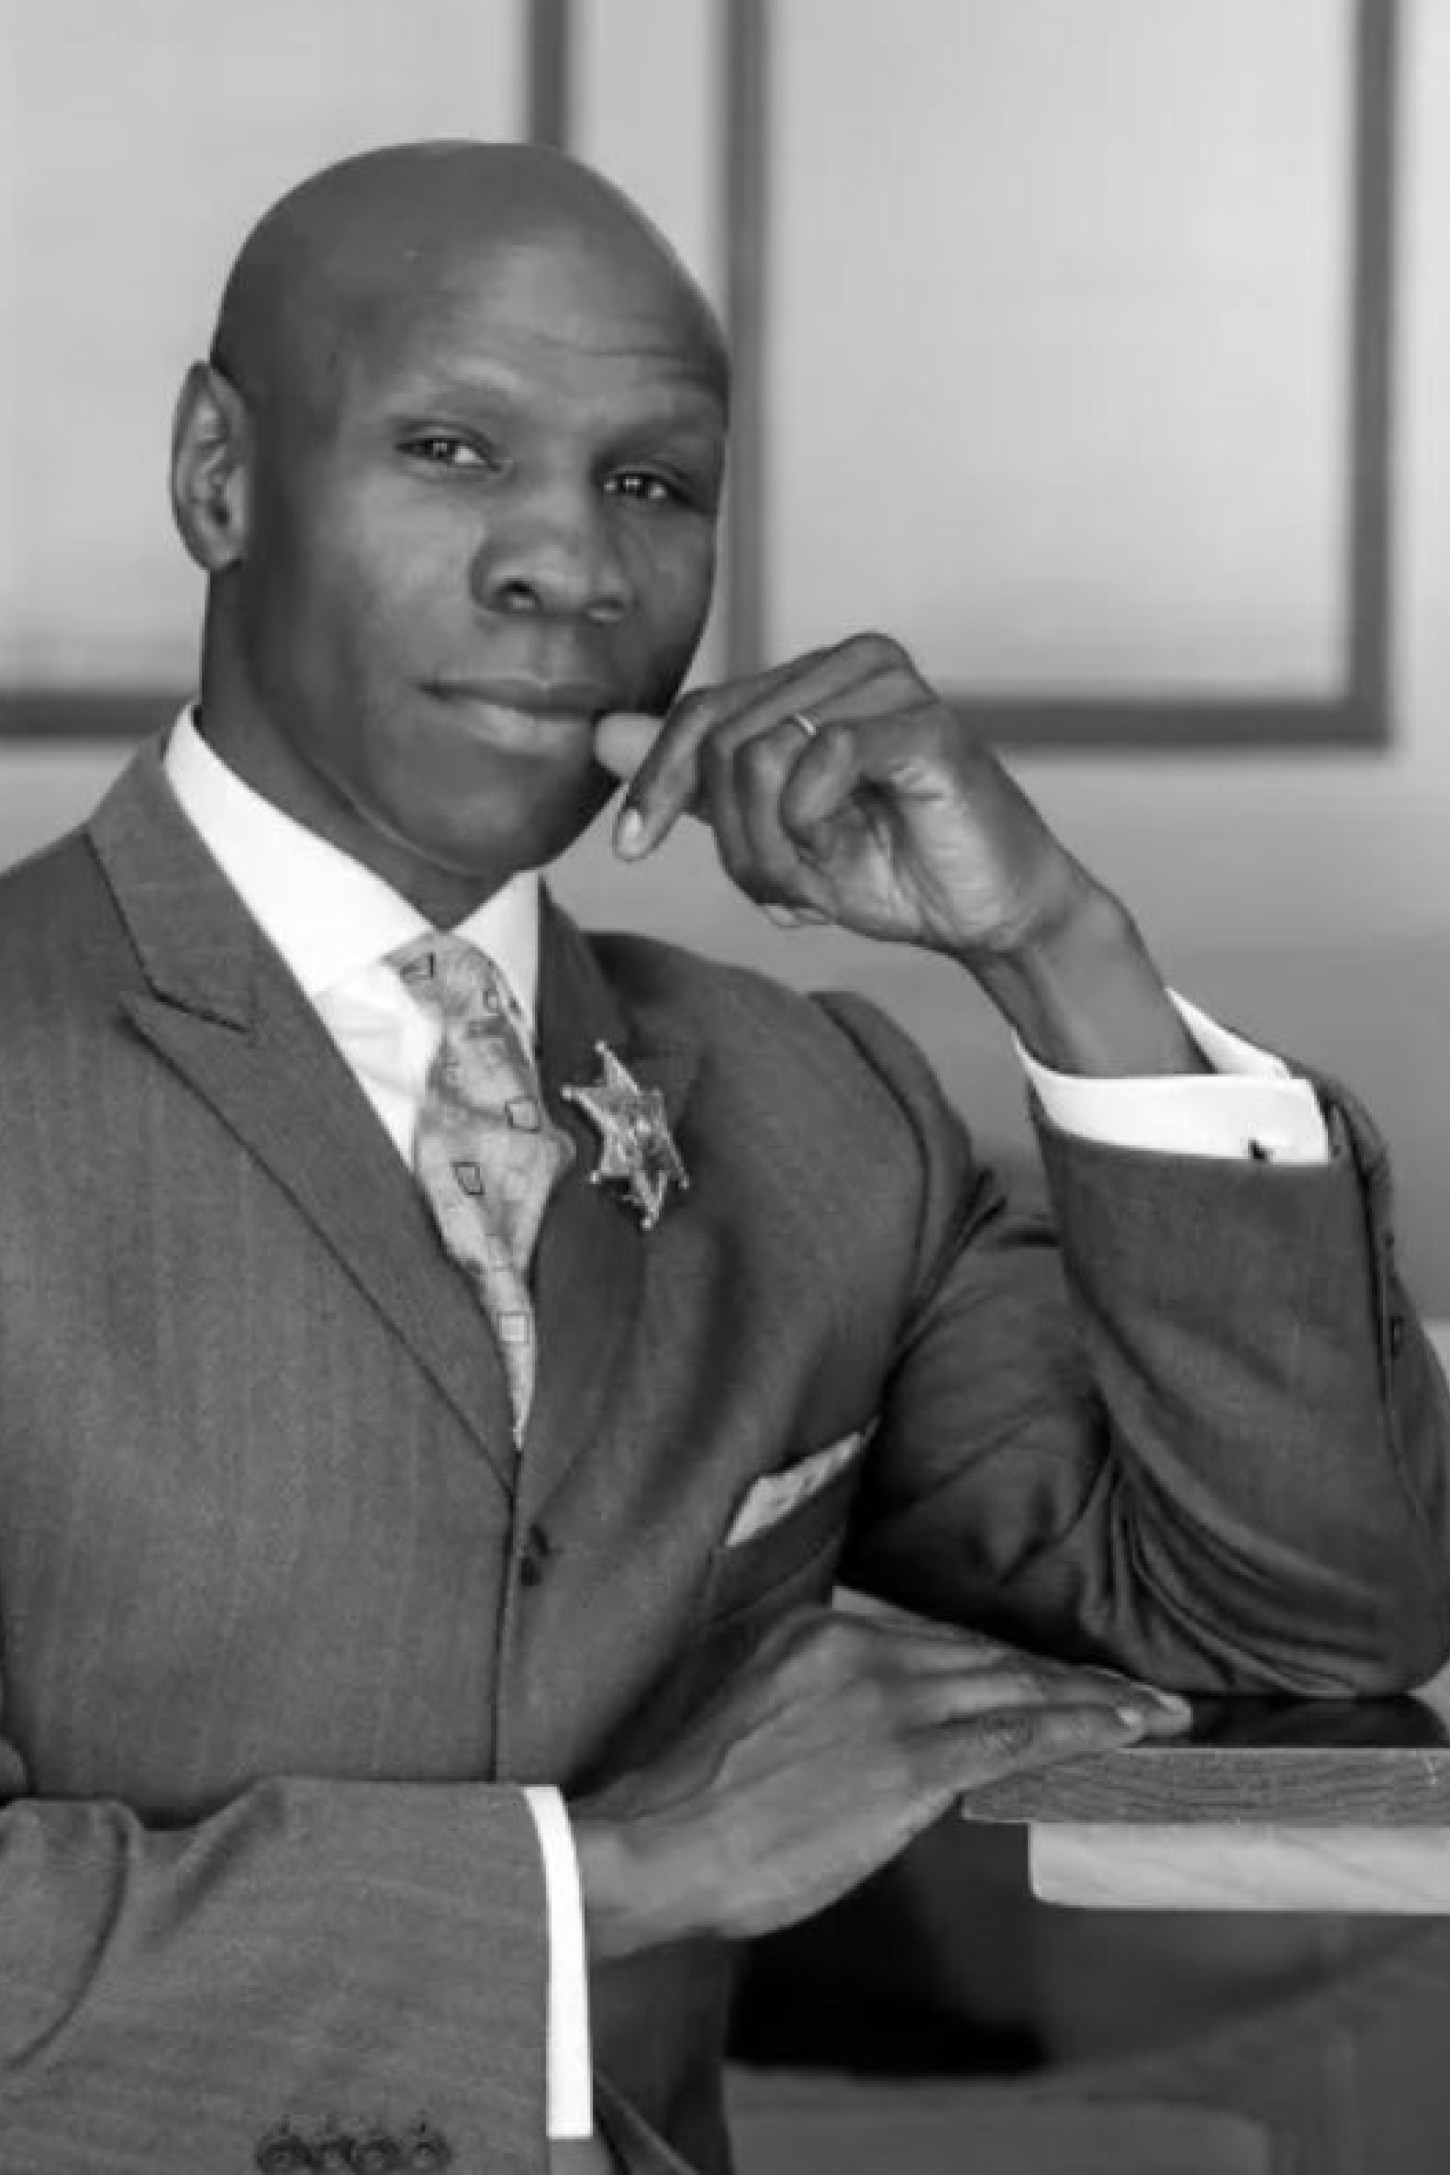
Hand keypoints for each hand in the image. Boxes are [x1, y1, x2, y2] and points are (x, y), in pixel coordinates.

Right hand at [570, 1606, 1189, 1957]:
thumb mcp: (762, 1711)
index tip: (1056, 1672)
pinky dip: (1080, 1726)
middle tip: (1131, 1692)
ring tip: (1150, 1712)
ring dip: (1092, 1699)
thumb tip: (902, 1729)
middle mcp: (860, 1646)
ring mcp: (888, 1700)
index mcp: (822, 1628)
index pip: (939, 1639)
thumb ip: (832, 1698)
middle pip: (985, 1655)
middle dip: (1066, 1675)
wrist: (661, 1844)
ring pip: (1013, 1686)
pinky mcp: (907, 1760)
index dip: (1009, 1659)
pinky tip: (1124, 1729)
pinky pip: (1014, 1734)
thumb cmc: (700, 1803)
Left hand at [595, 633, 1207, 1076]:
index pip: (699, 712)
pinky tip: (832, 860)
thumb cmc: (892, 871)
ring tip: (809, 889)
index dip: (656, 782)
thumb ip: (700, 781)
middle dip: (731, 837)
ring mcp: (891, 686)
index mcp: (810, 680)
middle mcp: (848, 664)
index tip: (632, 850)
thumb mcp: (772, 832)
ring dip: (769, 846)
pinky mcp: (928, 724)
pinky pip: (822, 757)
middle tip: (771, 893)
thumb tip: (604, 732)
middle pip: (722, 737)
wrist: (990, 915)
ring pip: (762, 752)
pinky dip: (809, 824)